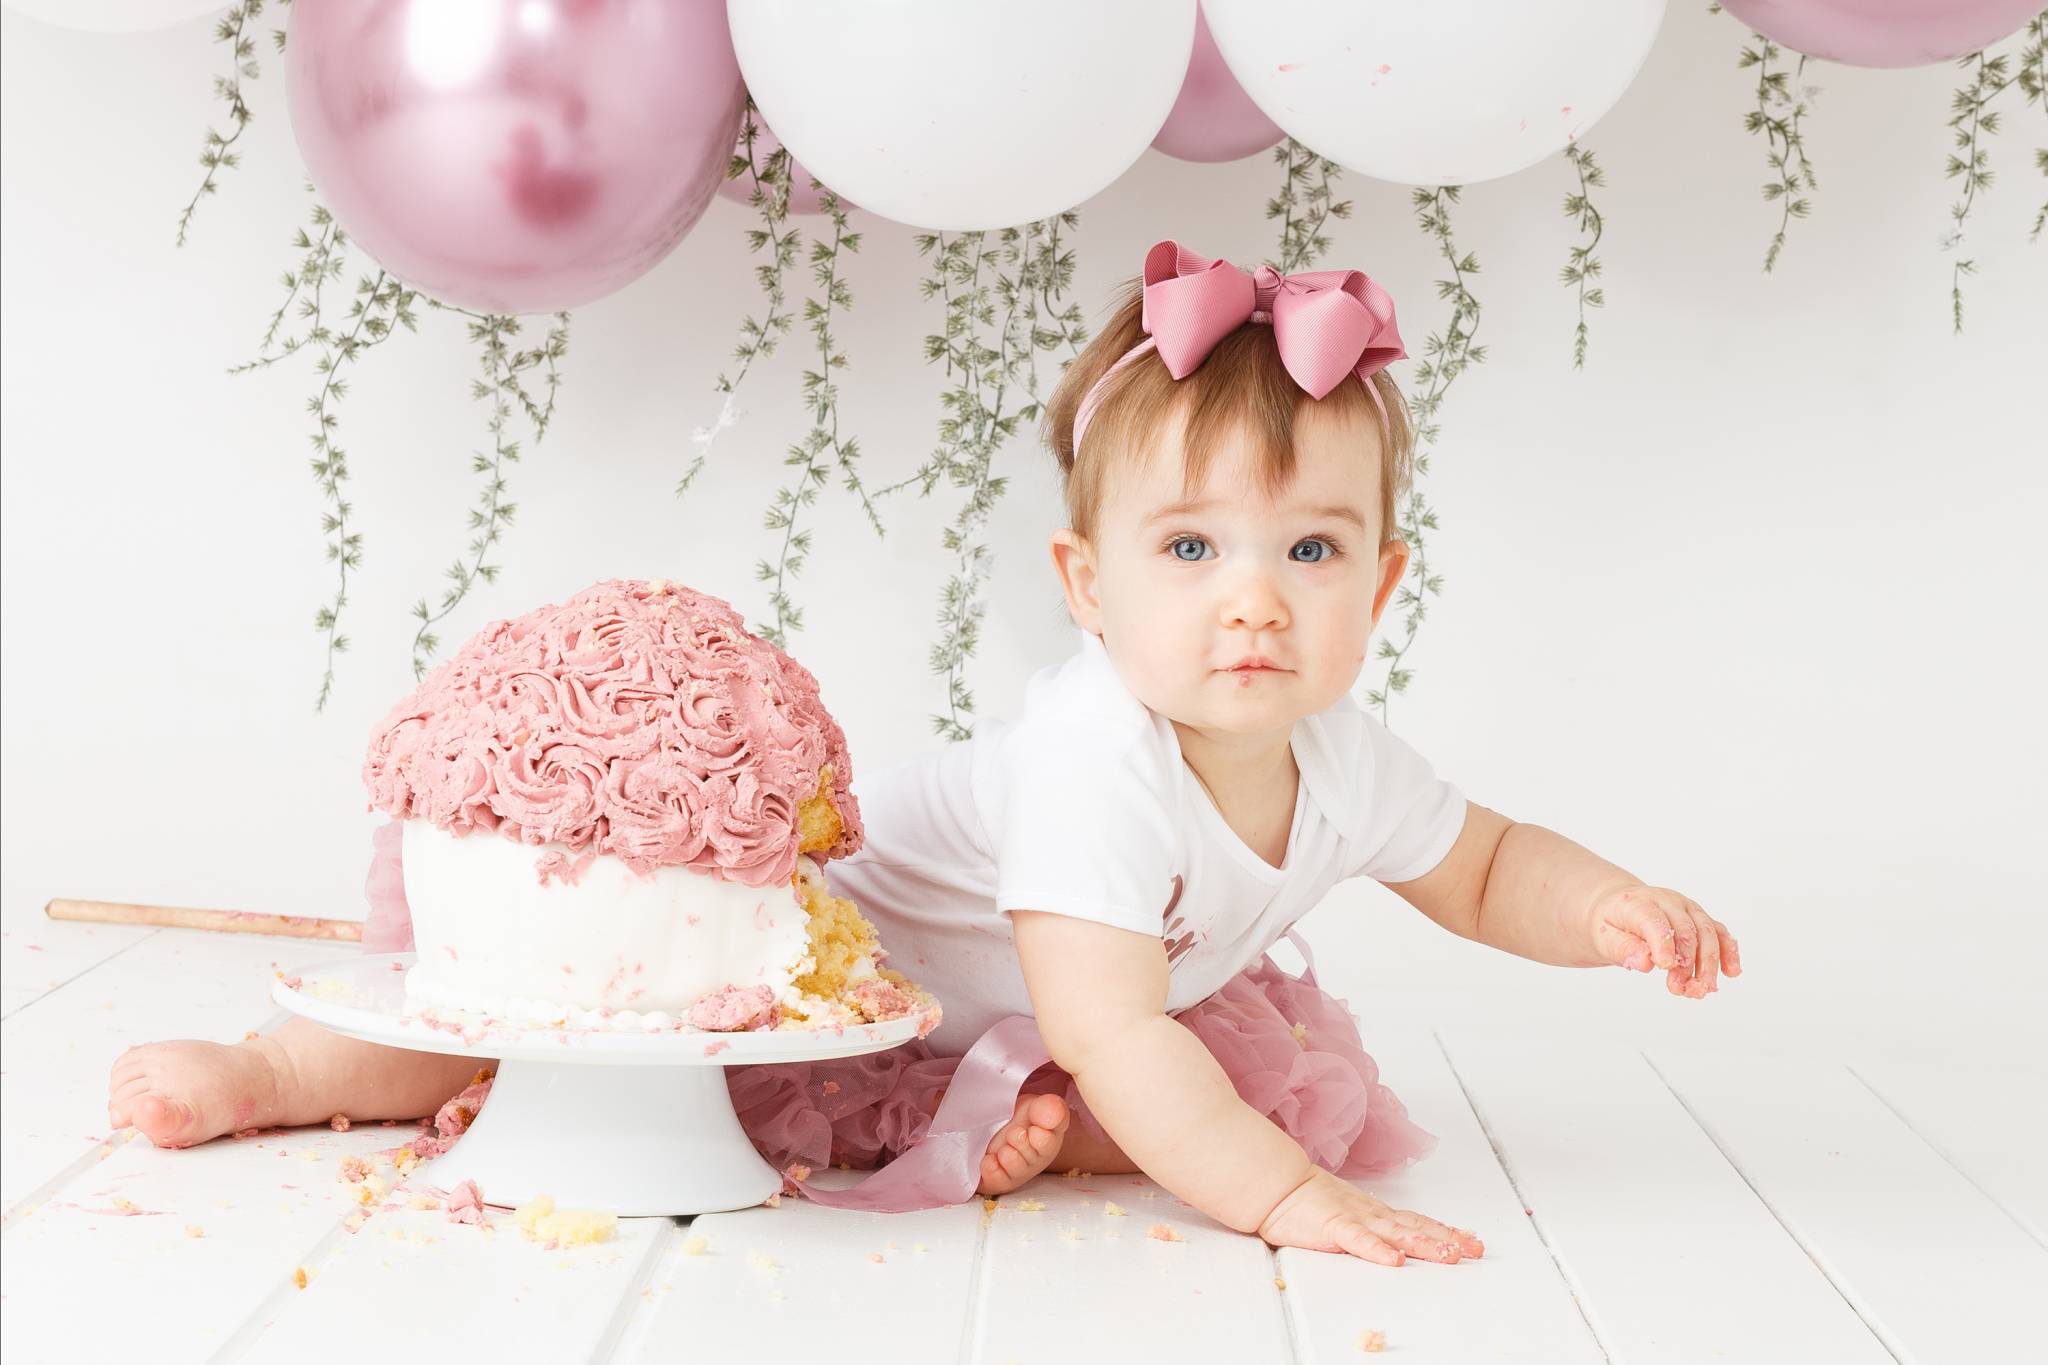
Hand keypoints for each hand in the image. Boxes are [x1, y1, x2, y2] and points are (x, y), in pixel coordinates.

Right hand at [1256, 1166, 1484, 1265]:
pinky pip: (1359, 1240)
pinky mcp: (1333, 1227)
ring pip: (1396, 1232)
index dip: (1444, 1230)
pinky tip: (1394, 1259)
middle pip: (1416, 1226)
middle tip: (1475, 1249)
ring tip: (1449, 1254)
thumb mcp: (1345, 1213)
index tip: (1470, 1239)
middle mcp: (1372, 1213)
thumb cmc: (1306, 1200)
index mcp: (1374, 1212)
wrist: (1276, 1184)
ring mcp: (1354, 1218)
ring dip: (1424, 1243)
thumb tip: (1389, 1239)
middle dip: (1447, 1239)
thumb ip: (1367, 1226)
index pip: (1417, 1221)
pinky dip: (1377, 1250)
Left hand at [1586, 883, 1740, 997]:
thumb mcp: (1604, 938)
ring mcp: (1687, 909)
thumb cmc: (1611, 925)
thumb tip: (1645, 963)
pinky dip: (1728, 952)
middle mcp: (1668, 901)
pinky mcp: (1700, 919)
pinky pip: (1720, 933)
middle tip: (1680, 989)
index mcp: (1639, 903)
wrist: (1617, 909)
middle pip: (1687, 930)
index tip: (1665, 968)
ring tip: (1701, 990)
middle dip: (1687, 963)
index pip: (1655, 921)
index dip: (1663, 944)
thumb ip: (1622, 949)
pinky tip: (1732, 973)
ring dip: (1708, 964)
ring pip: (1708, 933)